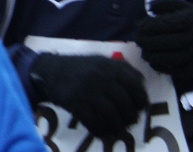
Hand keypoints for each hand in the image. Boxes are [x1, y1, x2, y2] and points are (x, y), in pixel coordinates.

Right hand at [30, 53, 146, 138]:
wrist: (50, 70)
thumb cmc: (80, 67)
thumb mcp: (101, 60)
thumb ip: (122, 68)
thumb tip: (142, 83)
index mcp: (110, 67)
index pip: (136, 87)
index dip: (141, 101)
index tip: (139, 107)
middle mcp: (101, 78)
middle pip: (126, 104)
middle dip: (131, 117)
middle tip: (130, 121)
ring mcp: (88, 91)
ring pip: (112, 116)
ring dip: (118, 127)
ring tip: (120, 131)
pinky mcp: (76, 103)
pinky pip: (94, 123)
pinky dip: (100, 131)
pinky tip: (102, 132)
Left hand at [135, 0, 192, 79]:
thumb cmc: (192, 18)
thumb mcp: (181, 5)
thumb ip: (165, 2)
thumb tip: (150, 8)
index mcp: (192, 20)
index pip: (165, 24)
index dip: (148, 26)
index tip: (139, 26)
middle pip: (165, 42)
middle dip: (146, 42)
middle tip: (136, 39)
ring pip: (170, 58)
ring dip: (152, 56)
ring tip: (143, 51)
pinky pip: (177, 71)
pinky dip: (162, 68)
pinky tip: (153, 61)